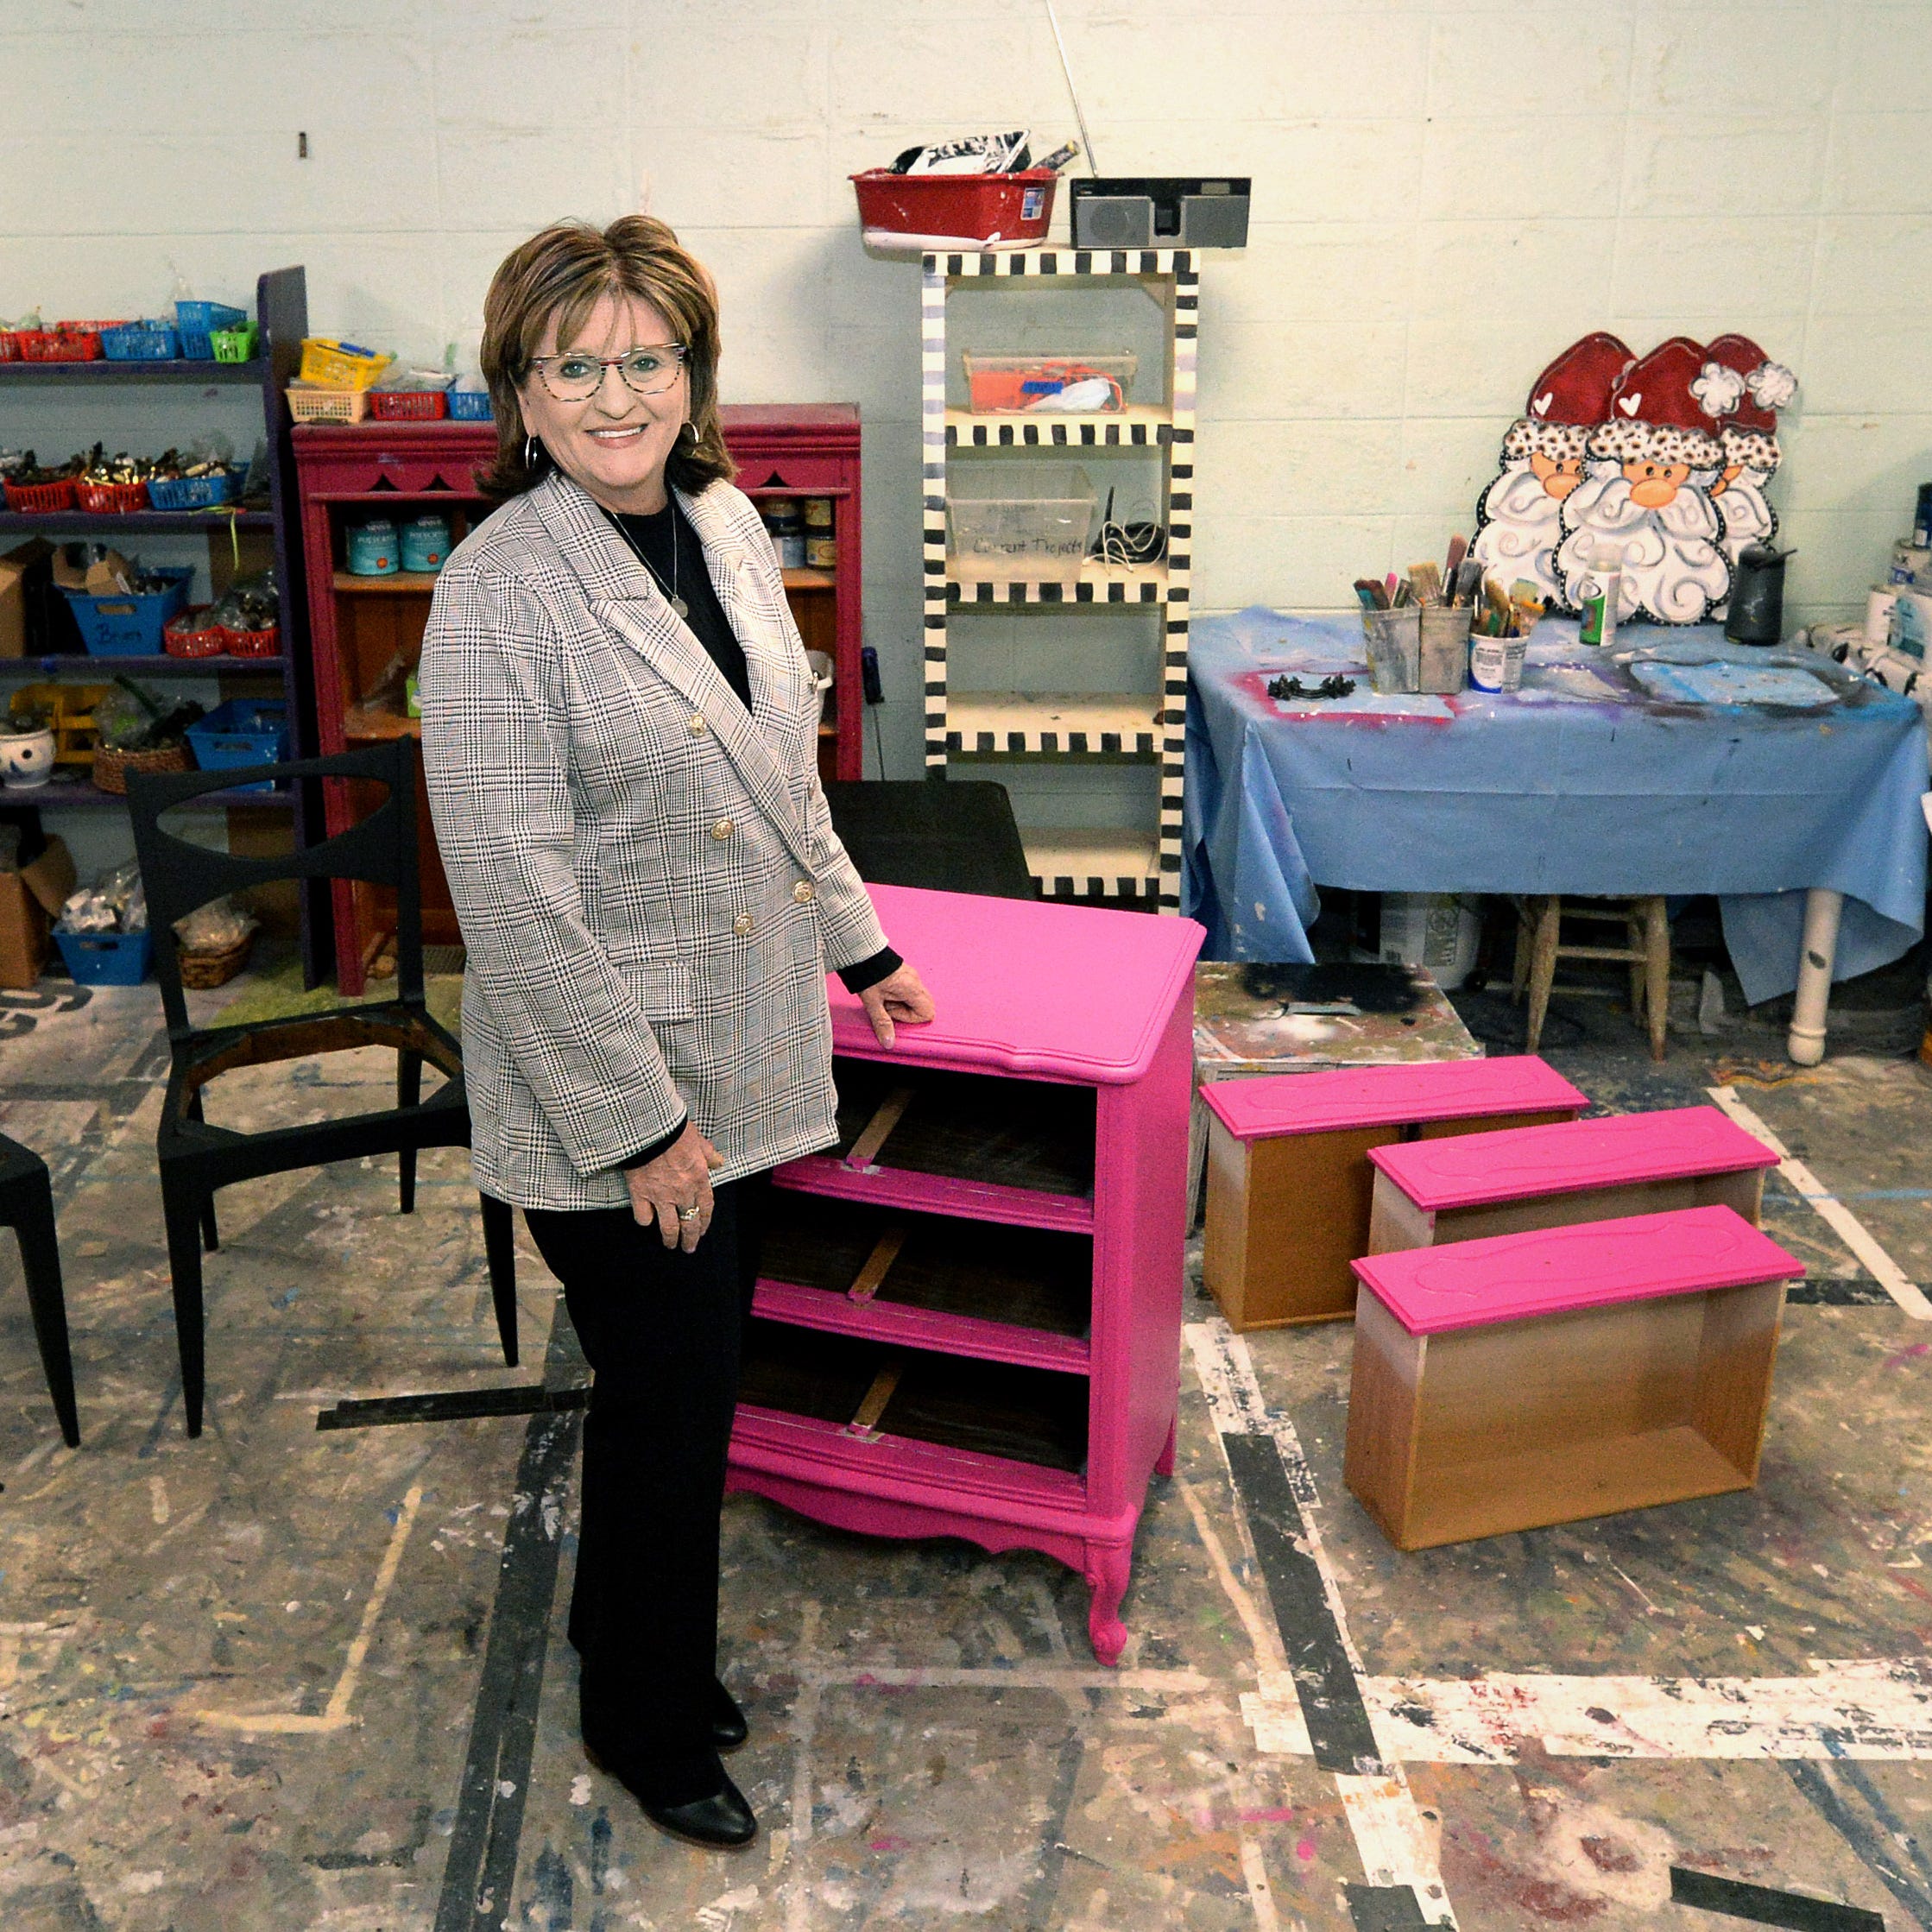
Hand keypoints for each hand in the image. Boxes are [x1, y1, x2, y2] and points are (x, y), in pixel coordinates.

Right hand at [624, 1121, 725, 1251]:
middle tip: (689, 1248)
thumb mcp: (698, 1139)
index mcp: (698, 1179)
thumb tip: (718, 1162)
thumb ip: (709, 1154)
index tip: (703, 1230)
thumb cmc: (674, 1130)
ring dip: (671, 1239)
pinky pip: (643, 1217)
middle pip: (690, 1223)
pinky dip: (645, 1220)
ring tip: (671, 1246)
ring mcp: (661, 1196)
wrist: (649, 1128)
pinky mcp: (640, 1195)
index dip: (705, 1221)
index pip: (706, 1207)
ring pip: (669, 1227)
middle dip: (691, 1238)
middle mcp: (682, 1192)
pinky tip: (647, 1221)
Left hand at [859, 961, 935, 1047]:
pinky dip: (899, 995)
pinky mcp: (905, 972)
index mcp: (912, 989)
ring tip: (883, 997)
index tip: (891, 1011)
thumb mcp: (872, 1003)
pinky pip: (909, 990)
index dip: (910, 1018)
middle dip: (906, 1011)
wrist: (860, 952)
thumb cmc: (868, 974)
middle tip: (887, 1006)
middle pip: (924, 1005)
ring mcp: (912, 975)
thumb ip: (882, 1023)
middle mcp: (916, 981)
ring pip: (916, 998)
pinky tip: (883, 991)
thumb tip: (889, 1043)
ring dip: (901, 1003)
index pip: (927, 1012)